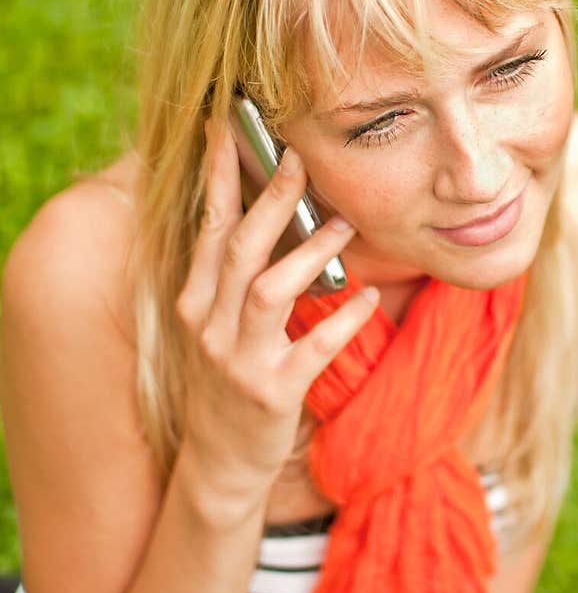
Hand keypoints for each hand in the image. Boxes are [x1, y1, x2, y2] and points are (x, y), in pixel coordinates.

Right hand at [174, 117, 379, 504]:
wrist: (220, 464)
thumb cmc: (229, 382)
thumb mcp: (219, 326)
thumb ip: (237, 278)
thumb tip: (274, 215)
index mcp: (194, 302)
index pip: (206, 227)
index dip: (216, 176)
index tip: (228, 127)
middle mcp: (207, 326)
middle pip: (237, 248)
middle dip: (267, 199)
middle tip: (298, 158)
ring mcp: (236, 361)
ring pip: (270, 290)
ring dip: (309, 253)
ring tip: (343, 224)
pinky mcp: (271, 393)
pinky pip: (314, 347)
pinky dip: (343, 318)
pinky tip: (367, 297)